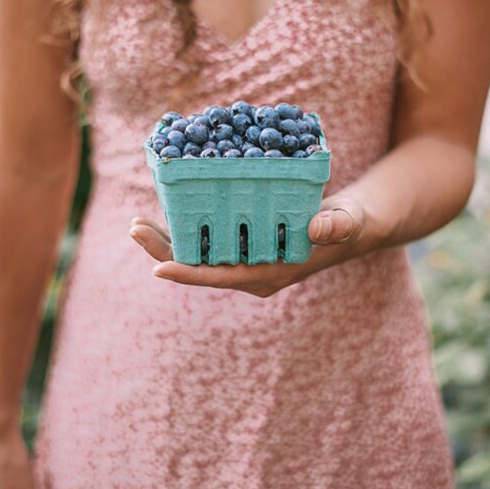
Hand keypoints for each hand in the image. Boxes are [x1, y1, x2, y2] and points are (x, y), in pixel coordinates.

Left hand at [129, 196, 365, 298]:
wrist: (355, 223)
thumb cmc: (352, 223)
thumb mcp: (350, 222)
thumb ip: (338, 226)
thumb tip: (318, 230)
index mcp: (272, 273)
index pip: (223, 277)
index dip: (190, 273)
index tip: (158, 268)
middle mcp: (253, 271)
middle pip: (200, 267)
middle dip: (165, 252)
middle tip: (134, 229)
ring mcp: (247, 258)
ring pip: (199, 255)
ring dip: (168, 241)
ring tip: (136, 224)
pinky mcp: (244, 242)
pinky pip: (208, 240)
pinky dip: (187, 226)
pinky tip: (167, 211)